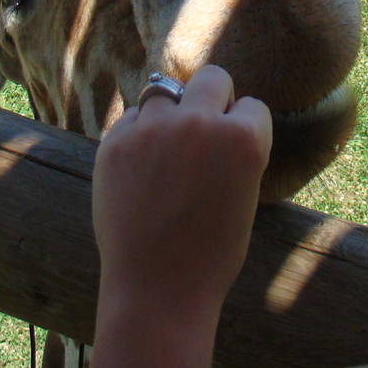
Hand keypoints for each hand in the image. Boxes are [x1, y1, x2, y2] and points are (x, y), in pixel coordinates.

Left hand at [92, 64, 272, 317]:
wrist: (157, 289)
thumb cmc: (211, 254)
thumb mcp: (244, 195)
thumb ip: (233, 150)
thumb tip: (219, 117)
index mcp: (244, 139)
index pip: (252, 106)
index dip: (245, 130)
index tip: (233, 154)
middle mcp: (201, 123)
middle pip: (213, 78)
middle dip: (213, 101)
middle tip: (204, 134)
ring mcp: (153, 129)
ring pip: (166, 92)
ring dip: (171, 114)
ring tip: (167, 151)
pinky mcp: (115, 141)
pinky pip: (133, 118)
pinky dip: (138, 134)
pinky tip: (141, 168)